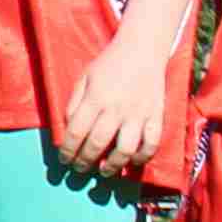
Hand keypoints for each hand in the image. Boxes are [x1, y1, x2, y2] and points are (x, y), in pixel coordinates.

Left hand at [54, 38, 174, 178]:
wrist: (143, 50)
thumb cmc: (109, 65)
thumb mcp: (84, 79)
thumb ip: (74, 104)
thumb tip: (69, 131)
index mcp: (96, 98)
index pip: (77, 132)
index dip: (68, 150)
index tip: (65, 160)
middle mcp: (117, 108)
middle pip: (98, 143)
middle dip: (85, 161)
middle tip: (80, 170)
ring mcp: (139, 113)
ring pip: (126, 149)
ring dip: (113, 165)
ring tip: (104, 171)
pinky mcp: (157, 115)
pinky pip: (152, 144)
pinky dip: (142, 157)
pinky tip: (132, 162)